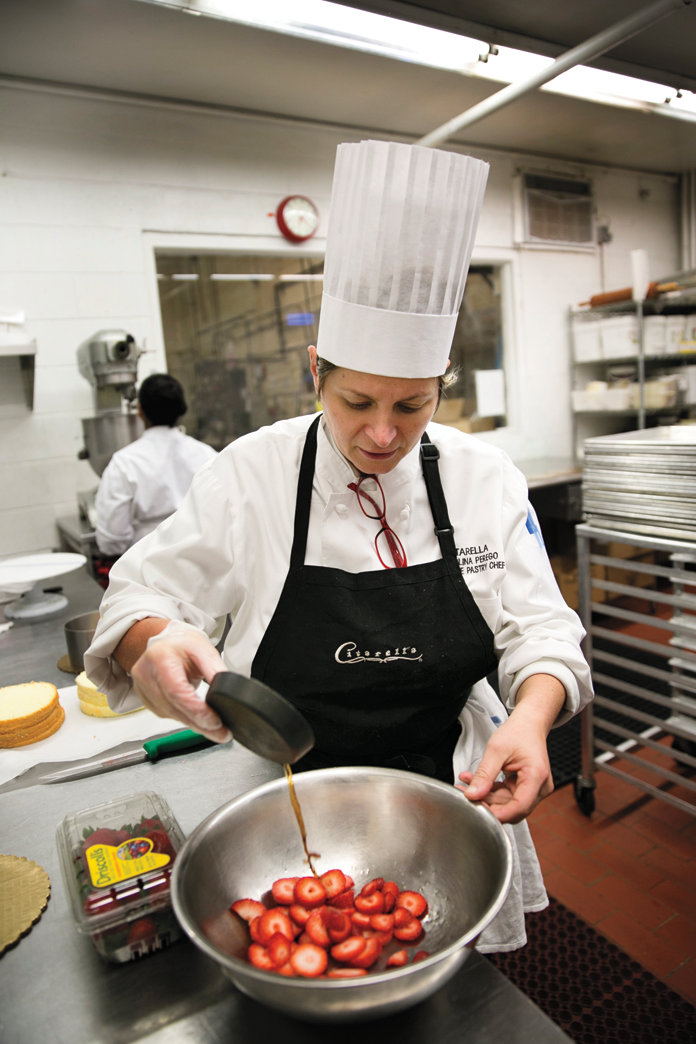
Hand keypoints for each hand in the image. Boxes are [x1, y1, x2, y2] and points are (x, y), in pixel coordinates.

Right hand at [130, 627, 230, 742]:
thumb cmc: (180, 644)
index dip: (197, 710)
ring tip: (215, 729)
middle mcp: (146, 674)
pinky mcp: (146, 700)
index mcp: (160, 657)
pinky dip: (185, 719)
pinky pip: (167, 715)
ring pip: (171, 715)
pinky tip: (197, 720)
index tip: (215, 721)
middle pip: (174, 708)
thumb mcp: (203, 649)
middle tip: (222, 733)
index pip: (177, 691)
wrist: (163, 643)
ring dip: (194, 725)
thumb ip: (214, 669)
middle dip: (200, 723)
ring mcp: (143, 689)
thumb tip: (226, 691)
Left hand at [456, 674, 563, 823]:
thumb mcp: (496, 750)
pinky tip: (475, 781)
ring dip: (486, 795)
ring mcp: (535, 789)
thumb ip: (484, 775)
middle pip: (512, 807)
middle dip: (487, 802)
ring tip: (466, 782)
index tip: (477, 810)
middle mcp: (540, 787)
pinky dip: (491, 790)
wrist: (529, 724)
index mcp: (536, 777)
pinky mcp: (527, 788)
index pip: (519, 807)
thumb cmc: (518, 732)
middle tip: (465, 793)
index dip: (498, 814)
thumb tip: (472, 795)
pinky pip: (508, 796)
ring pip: (507, 804)